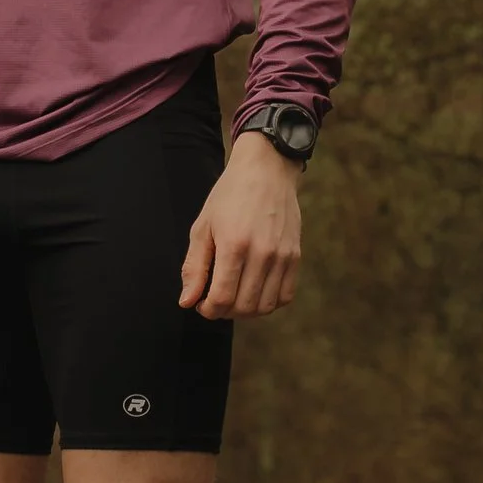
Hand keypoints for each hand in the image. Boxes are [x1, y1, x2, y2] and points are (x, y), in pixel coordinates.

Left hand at [179, 133, 302, 320]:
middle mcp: (262, 253)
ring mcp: (282, 256)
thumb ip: (194, 267)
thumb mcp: (202, 227)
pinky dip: (269, 302)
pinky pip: (285, 295)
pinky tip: (255, 291)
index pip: (221, 298)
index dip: (207, 310)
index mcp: (234, 245)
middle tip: (214, 300)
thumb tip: (187, 302)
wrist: (266, 170)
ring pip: (265, 306)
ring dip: (245, 311)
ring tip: (233, 297)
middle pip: (243, 307)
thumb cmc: (229, 197)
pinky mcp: (295, 255)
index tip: (200, 304)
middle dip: (224, 312)